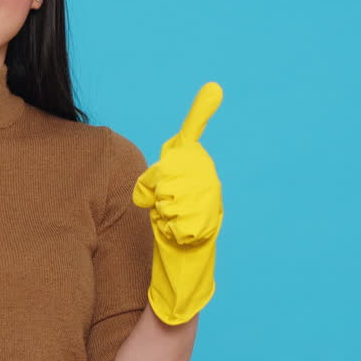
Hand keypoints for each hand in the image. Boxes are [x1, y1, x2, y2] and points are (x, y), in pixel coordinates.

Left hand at [131, 82, 223, 324]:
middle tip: (162, 206)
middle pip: (171, 171)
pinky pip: (176, 217)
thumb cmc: (168, 233)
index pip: (192, 141)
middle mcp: (208, 186)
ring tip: (170, 223)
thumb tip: (148, 181)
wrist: (184, 271)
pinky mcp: (206, 223)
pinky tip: (176, 236)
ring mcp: (209, 204)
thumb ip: (156, 185)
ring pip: (171, 195)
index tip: (212, 89)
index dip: (200, 114)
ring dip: (163, 212)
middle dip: (159, 190)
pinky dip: (170, 228)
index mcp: (197, 175)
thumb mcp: (158, 201)